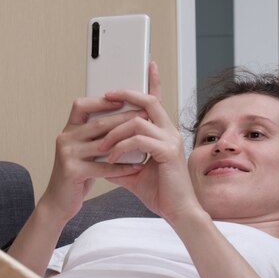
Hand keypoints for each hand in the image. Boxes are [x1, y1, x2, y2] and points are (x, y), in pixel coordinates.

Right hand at [39, 95, 146, 222]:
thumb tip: (123, 120)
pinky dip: (122, 167)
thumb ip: (96, 137)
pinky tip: (137, 166)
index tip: (123, 100)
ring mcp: (67, 154)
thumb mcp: (84, 152)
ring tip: (145, 139)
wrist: (58, 202)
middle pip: (98, 123)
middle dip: (123, 119)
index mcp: (68, 130)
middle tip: (144, 116)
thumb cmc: (77, 176)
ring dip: (126, 141)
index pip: (81, 106)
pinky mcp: (72, 171)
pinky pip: (103, 167)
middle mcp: (65, 139)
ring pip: (102, 144)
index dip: (101, 101)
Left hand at [100, 62, 201, 220]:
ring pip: (138, 120)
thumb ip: (119, 162)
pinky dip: (120, 147)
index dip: (153, 82)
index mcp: (164, 134)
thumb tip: (99, 157)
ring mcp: (170, 141)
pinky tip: (111, 159)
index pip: (157, 102)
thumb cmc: (161, 194)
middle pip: (148, 102)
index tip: (148, 65)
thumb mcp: (133, 174)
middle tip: (105, 96)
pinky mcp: (168, 152)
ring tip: (101, 146)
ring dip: (114, 131)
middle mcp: (169, 132)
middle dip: (126, 95)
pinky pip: (139, 139)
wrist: (179, 213)